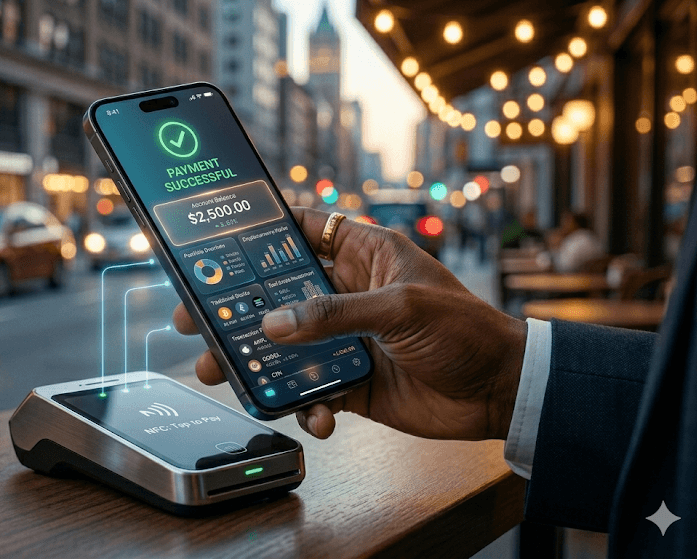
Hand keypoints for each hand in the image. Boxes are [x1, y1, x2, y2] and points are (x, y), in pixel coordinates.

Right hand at [173, 207, 526, 440]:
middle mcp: (348, 295)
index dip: (263, 234)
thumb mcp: (398, 309)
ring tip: (221, 373)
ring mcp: (347, 340)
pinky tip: (318, 417)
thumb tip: (275, 324)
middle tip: (195, 320)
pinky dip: (306, 406)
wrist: (501, 392)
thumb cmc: (464, 330)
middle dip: (238, 309)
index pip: (305, 231)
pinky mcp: (352, 381)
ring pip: (286, 346)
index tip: (217, 242)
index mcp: (364, 257)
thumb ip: (334, 315)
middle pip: (279, 295)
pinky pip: (312, 390)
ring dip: (255, 362)